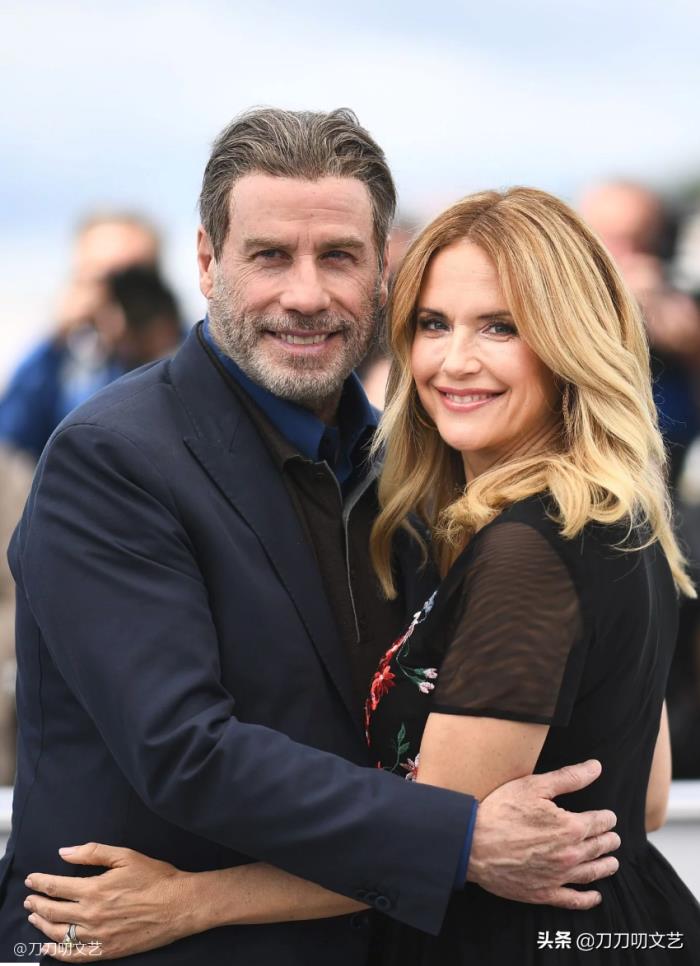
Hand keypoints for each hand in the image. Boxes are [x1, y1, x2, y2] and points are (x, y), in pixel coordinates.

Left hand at [24, 843, 196, 960]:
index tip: (31, 879)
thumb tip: (64, 852)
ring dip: (42, 925)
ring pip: (59, 933)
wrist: (178, 905)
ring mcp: (97, 936)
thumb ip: (92, 852)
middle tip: (29, 899)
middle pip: (53, 911)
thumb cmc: (155, 878)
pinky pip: (74, 956)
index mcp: (94, 889)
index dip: (40, 882)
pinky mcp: (106, 950)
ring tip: (34, 918)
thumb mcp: (125, 856)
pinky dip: (57, 952)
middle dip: (37, 904)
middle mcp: (91, 915)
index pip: (56, 886)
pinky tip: (48, 947)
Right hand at [467, 759, 619, 909]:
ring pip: (592, 873)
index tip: (609, 817)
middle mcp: (570, 855)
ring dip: (606, 866)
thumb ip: (569, 777)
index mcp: (570, 827)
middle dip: (609, 840)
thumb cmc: (501, 811)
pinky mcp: (544, 893)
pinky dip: (588, 900)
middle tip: (613, 838)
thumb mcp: (534, 786)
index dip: (606, 818)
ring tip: (612, 862)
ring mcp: (558, 877)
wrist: (473, 843)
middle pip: (599, 847)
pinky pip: (573, 900)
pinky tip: (595, 896)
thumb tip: (596, 767)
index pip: (599, 822)